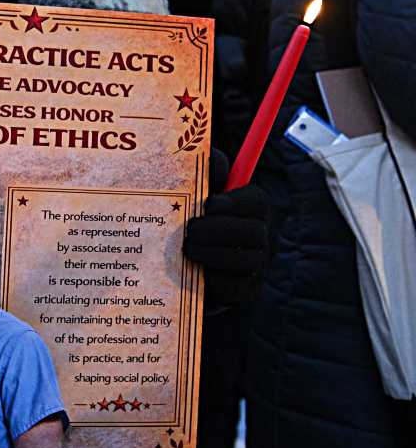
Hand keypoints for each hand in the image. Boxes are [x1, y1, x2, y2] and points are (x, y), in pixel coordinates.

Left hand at [182, 149, 270, 306]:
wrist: (184, 267)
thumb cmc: (192, 220)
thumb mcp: (196, 193)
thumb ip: (205, 173)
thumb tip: (208, 156)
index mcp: (252, 209)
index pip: (257, 201)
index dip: (235, 202)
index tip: (208, 204)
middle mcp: (262, 236)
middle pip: (254, 232)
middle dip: (219, 230)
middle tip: (190, 230)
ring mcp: (257, 265)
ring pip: (246, 260)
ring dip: (213, 253)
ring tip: (187, 248)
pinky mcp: (245, 290)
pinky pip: (235, 286)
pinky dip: (212, 277)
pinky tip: (193, 270)